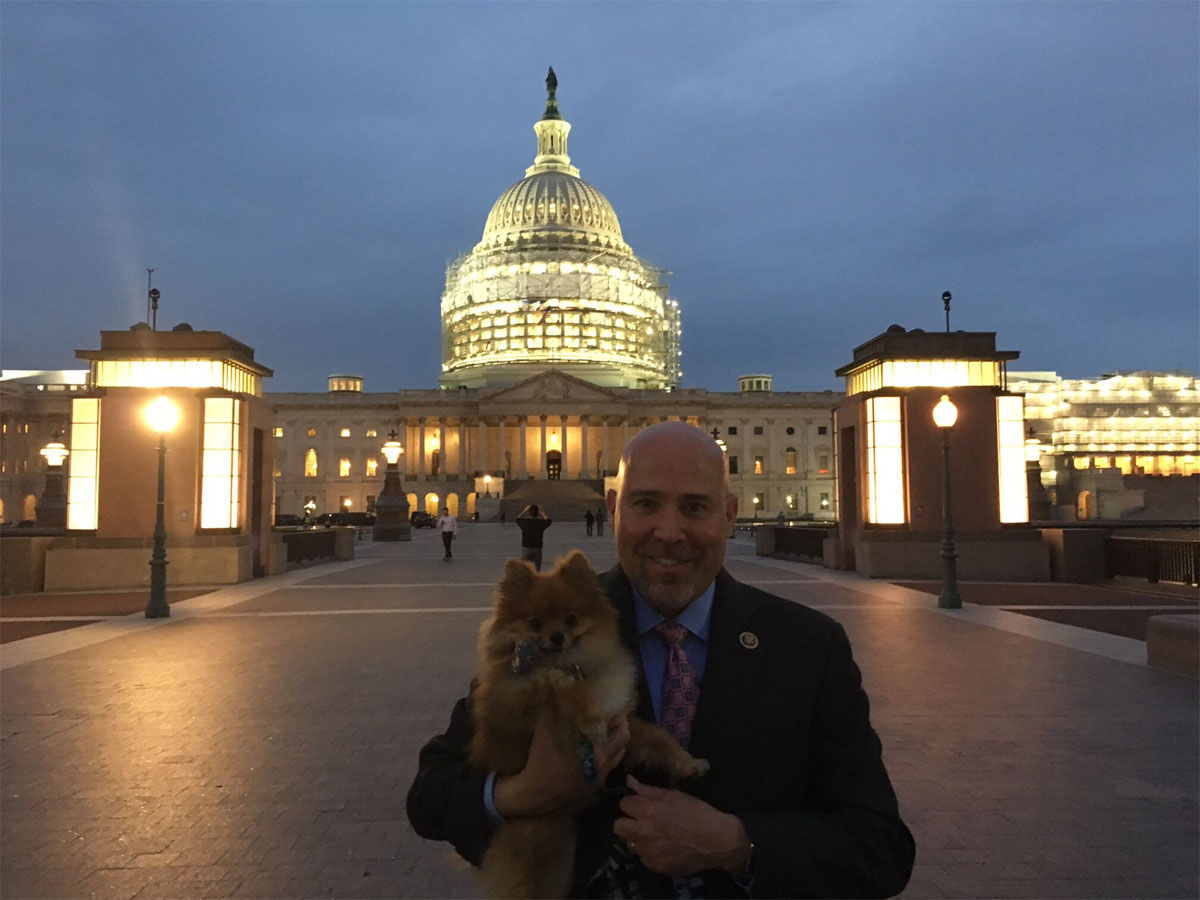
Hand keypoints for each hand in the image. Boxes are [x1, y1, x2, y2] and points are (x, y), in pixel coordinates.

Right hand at [493, 713, 629, 817]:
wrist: (534, 794)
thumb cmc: (541, 760)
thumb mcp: (545, 730)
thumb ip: (554, 707)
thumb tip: (557, 684)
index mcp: (597, 749)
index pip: (620, 729)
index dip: (618, 714)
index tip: (611, 702)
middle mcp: (604, 763)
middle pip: (623, 741)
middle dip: (619, 725)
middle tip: (609, 714)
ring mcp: (600, 776)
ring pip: (617, 755)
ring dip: (613, 741)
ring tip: (603, 729)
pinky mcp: (594, 786)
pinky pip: (607, 768)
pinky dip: (605, 756)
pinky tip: (593, 749)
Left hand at [613, 776, 750, 877]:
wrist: (716, 841)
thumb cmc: (697, 813)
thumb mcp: (674, 796)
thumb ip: (648, 790)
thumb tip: (629, 781)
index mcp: (648, 810)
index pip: (623, 803)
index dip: (632, 802)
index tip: (639, 804)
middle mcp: (643, 832)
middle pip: (618, 826)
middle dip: (627, 821)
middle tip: (640, 821)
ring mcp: (648, 851)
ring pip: (629, 843)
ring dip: (637, 837)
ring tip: (652, 835)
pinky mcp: (654, 866)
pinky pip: (642, 857)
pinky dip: (649, 852)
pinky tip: (663, 847)